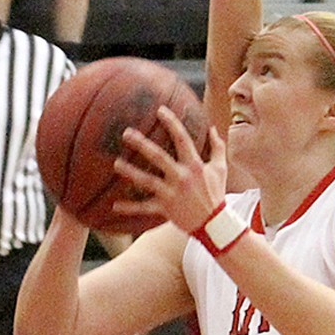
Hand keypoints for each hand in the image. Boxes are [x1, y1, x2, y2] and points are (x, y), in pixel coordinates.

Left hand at [112, 106, 227, 233]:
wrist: (215, 225)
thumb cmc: (216, 194)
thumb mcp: (220, 169)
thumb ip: (217, 147)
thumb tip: (213, 127)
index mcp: (194, 165)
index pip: (182, 139)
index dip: (172, 123)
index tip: (160, 110)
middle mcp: (182, 178)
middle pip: (158, 157)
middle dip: (142, 144)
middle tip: (126, 133)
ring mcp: (172, 194)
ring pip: (147, 181)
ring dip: (131, 172)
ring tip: (117, 164)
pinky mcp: (165, 209)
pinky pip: (144, 208)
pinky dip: (129, 208)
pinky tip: (114, 206)